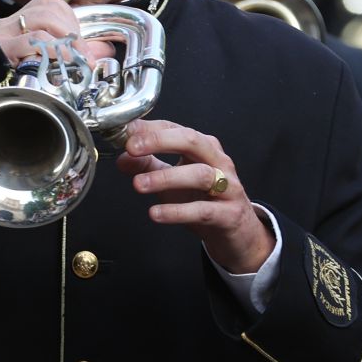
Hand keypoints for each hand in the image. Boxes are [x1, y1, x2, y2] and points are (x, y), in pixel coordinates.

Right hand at [0, 0, 114, 66]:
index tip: (81, 43)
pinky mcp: (2, 50)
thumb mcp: (43, 57)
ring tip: (74, 59)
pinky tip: (59, 64)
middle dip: (72, 30)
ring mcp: (5, 34)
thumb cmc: (10, 71)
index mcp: (22, 18)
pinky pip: (31, 41)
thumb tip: (106, 50)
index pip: (52, 1)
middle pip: (48, 7)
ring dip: (65, 39)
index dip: (72, 19)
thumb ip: (73, 51)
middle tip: (83, 55)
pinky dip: (51, 50)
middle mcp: (12, 22)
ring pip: (42, 19)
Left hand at [117, 119, 272, 273]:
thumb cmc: (206, 200)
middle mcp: (218, 161)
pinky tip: (156, 213)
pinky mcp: (229, 214)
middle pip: (192, 141)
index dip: (150, 129)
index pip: (176, 129)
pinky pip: (203, 210)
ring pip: (200, 175)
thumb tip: (123, 158)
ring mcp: (227, 187)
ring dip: (165, 178)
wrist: (237, 232)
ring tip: (138, 184)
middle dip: (159, 141)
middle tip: (132, 148)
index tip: (125, 133)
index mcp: (204, 148)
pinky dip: (178, 211)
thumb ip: (149, 167)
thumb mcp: (173, 181)